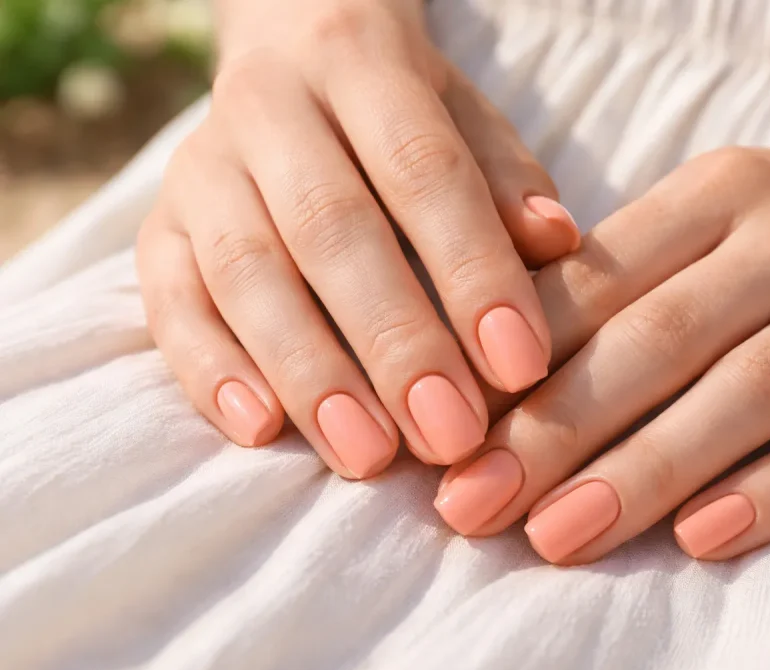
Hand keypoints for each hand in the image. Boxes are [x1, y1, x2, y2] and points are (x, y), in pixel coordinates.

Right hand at [137, 0, 579, 479]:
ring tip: (368, 456)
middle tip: (451, 435)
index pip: (423, 168)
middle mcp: (268, 106)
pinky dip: (209, 369)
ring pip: (246, 271)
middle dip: (396, 341)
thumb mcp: (464, 118)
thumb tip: (556, 242)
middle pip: (330, 228)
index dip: (472, 269)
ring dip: (310, 372)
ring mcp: (200, 167)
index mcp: (359, 60)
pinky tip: (259, 430)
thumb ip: (505, 180)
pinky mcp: (156, 226)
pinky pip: (168, 301)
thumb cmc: (397, 112)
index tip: (519, 365)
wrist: (284, 56)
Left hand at [433, 141, 769, 563]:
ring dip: (647, 471)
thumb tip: (497, 377)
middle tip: (474, 503)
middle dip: (556, 428)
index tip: (447, 435)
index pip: (603, 279)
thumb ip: (618, 280)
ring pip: (750, 392)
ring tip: (558, 535)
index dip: (516, 361)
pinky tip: (701, 539)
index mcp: (720, 189)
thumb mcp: (710, 216)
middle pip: (662, 338)